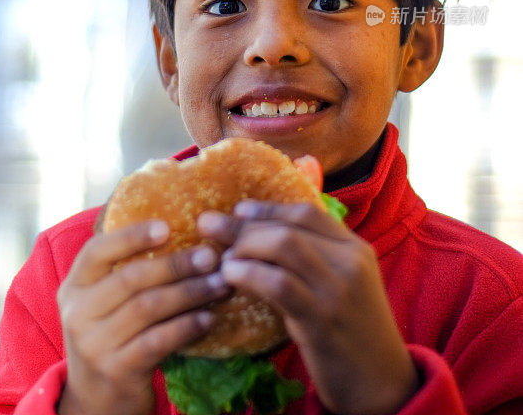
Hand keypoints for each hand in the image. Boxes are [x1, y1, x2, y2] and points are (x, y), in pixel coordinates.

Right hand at [57, 220, 228, 414]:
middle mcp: (78, 313)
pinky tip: (208, 318)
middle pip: (131, 278)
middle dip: (176, 265)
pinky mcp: (116, 371)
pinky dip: (186, 326)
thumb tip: (181, 229)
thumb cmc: (111, 334)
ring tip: (219, 284)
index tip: (167, 226)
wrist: (97, 400)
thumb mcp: (104, 301)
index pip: (97, 250)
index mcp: (74, 286)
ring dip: (190, 292)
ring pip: (148, 307)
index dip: (132, 236)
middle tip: (211, 257)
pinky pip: (157, 341)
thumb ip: (126, 270)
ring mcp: (94, 344)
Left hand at [198, 202, 417, 414]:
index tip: (238, 209)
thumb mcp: (345, 285)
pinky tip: (230, 276)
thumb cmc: (355, 332)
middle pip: (289, 228)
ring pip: (284, 246)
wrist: (383, 384)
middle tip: (210, 225)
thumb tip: (266, 235)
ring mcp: (337, 289)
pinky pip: (278, 284)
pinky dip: (249, 274)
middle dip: (244, 224)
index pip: (306, 212)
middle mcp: (349, 262)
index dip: (267, 208)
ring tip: (221, 258)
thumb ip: (318, 258)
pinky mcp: (322, 319)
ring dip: (244, 246)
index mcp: (355, 248)